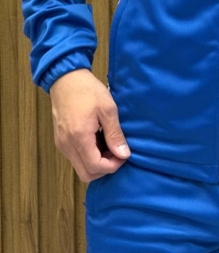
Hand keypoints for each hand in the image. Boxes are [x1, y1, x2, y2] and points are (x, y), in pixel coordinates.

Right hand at [49, 68, 130, 182]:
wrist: (66, 78)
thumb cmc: (88, 90)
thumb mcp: (108, 109)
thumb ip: (115, 134)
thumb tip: (124, 154)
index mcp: (79, 137)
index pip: (95, 167)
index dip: (113, 166)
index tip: (124, 154)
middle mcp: (67, 145)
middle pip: (86, 174)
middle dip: (105, 168)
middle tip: (117, 152)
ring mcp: (61, 144)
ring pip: (80, 167)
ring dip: (96, 163)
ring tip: (109, 145)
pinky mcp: (60, 141)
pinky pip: (75, 158)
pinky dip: (88, 156)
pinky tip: (98, 140)